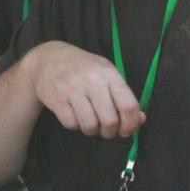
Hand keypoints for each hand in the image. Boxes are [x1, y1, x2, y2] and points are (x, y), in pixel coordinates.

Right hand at [27, 41, 144, 137]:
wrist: (49, 58)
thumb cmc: (84, 68)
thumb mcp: (107, 74)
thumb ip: (124, 96)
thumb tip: (140, 119)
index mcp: (109, 74)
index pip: (128, 106)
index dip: (131, 124)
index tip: (127, 130)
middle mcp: (92, 81)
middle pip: (109, 120)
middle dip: (110, 132)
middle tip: (106, 131)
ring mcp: (72, 89)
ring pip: (89, 125)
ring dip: (92, 130)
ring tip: (90, 124)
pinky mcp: (56, 98)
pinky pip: (71, 123)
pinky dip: (75, 125)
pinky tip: (74, 116)